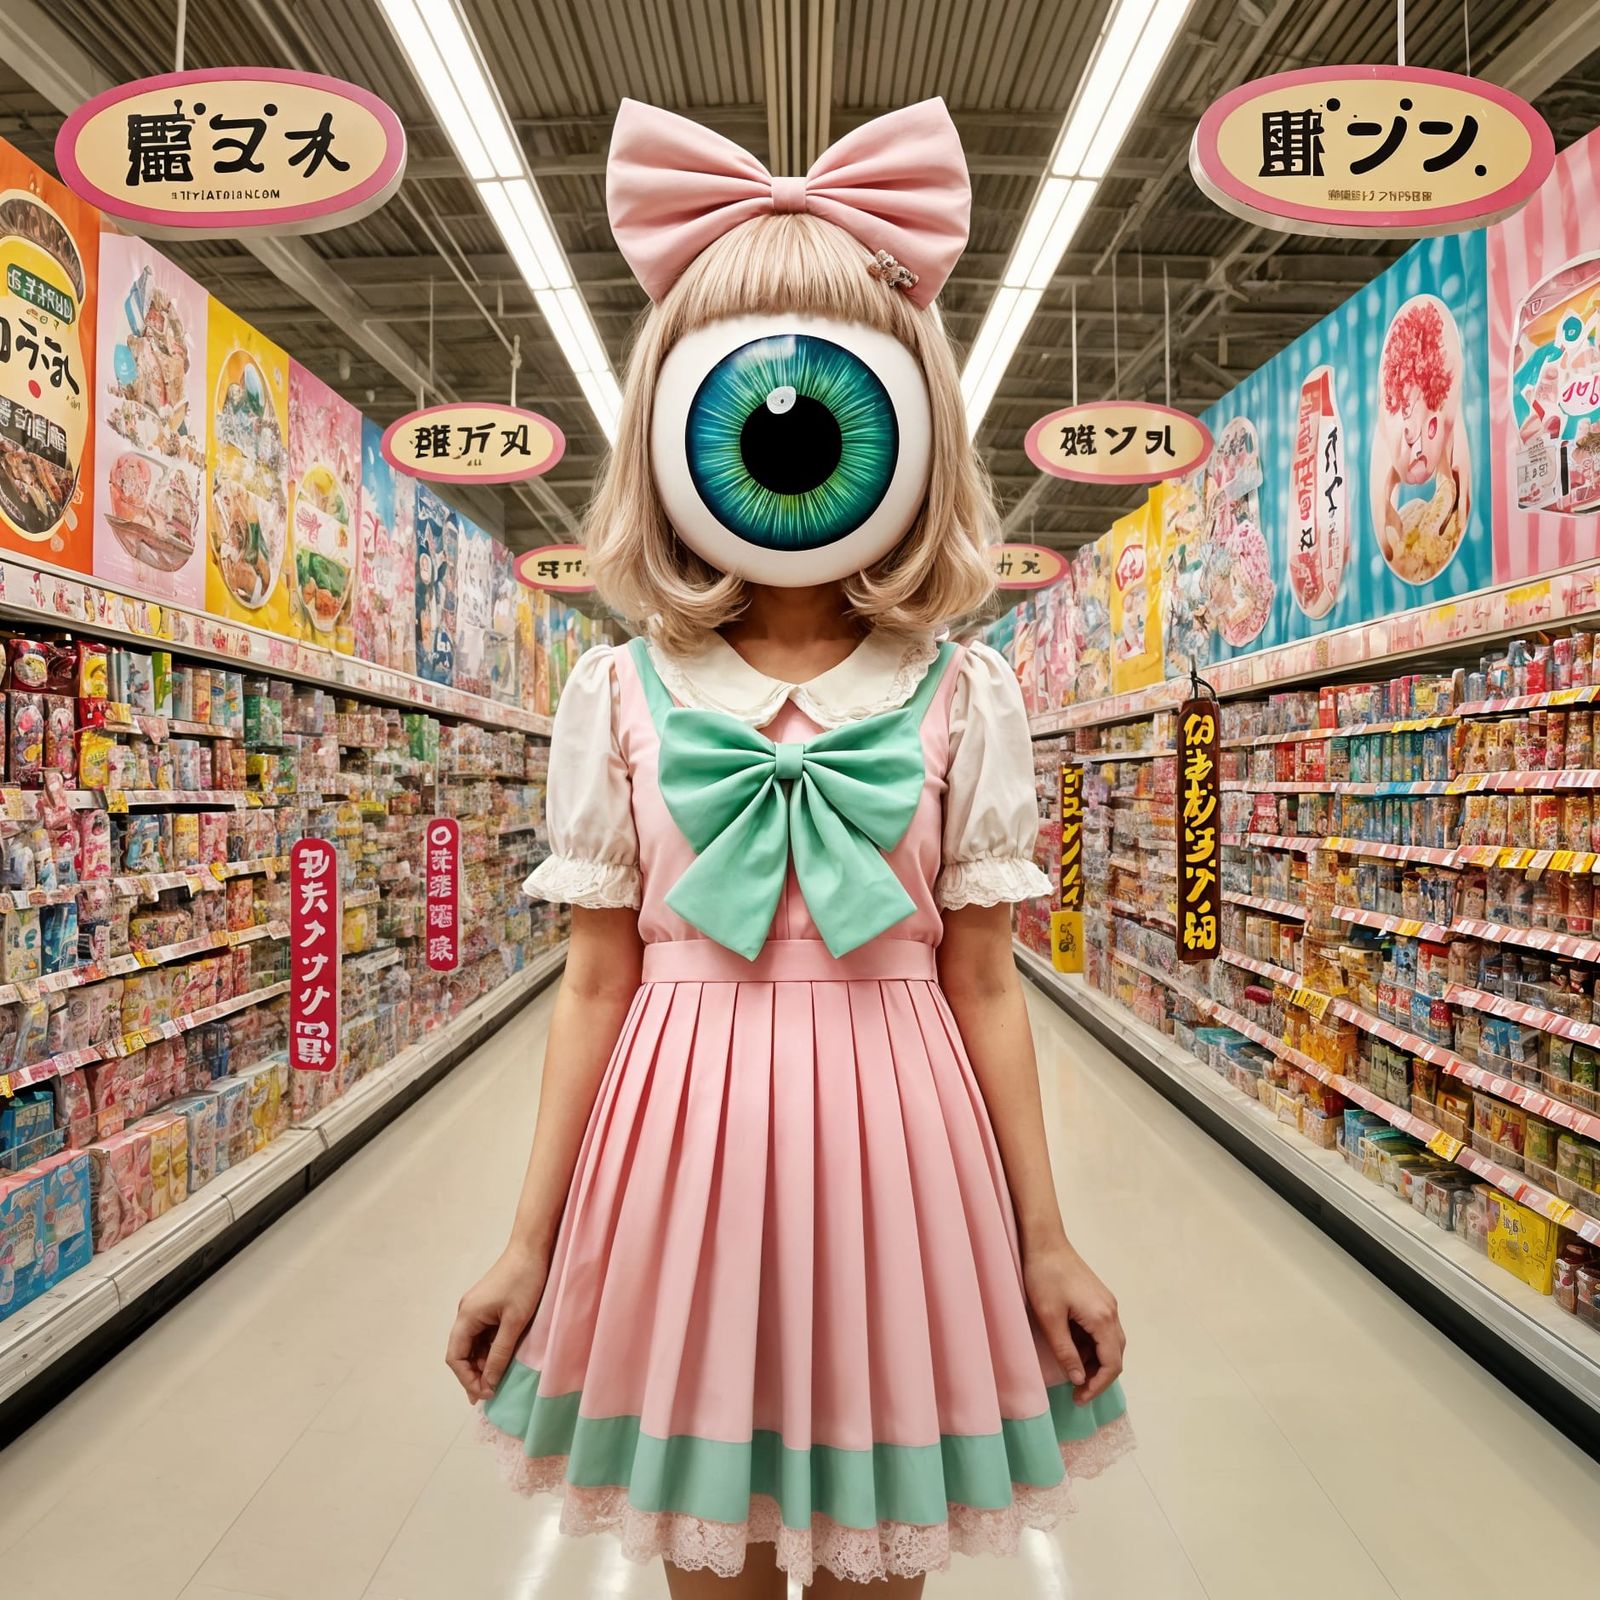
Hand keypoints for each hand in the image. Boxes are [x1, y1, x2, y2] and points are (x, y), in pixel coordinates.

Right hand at [445, 1243, 547, 1402]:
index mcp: (467, 1316)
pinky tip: (501, 1360)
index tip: (486, 1393)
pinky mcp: (487, 1306)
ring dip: (482, 1363)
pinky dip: (489, 1350)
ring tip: (496, 1381)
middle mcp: (466, 1313)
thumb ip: (500, 1353)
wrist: (531, 1248)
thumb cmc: (524, 1282)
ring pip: (472, 1345)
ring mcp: (476, 1309)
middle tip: (490, 1394)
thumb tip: (489, 1382)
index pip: (455, 1357)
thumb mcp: (514, 1322)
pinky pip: (482, 1334)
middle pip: (461, 1352)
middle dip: (473, 1374)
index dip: (467, 1379)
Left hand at [1023, 1240, 1124, 1405]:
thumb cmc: (1043, 1276)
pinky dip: (1092, 1345)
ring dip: (1095, 1361)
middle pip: (1116, 1355)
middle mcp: (1111, 1311)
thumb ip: (1065, 1351)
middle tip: (1076, 1390)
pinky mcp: (1098, 1297)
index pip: (1112, 1364)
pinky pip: (1102, 1329)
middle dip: (1098, 1376)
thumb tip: (1077, 1379)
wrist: (1045, 1241)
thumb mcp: (1050, 1318)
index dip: (1097, 1386)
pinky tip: (1072, 1348)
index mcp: (1102, 1318)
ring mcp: (1106, 1303)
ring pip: (1110, 1343)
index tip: (1079, 1397)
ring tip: (1072, 1371)